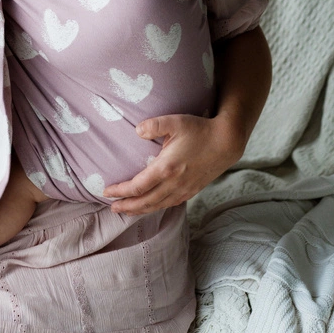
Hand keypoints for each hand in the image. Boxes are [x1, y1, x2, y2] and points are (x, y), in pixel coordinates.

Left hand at [103, 113, 243, 214]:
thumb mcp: (175, 121)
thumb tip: (136, 131)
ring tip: (127, 210)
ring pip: (157, 206)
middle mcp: (174, 183)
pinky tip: (151, 206)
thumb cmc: (200, 129)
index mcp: (166, 168)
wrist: (226, 142)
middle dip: (127, 207)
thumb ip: (153, 125)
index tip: (107, 192)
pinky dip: (156, 208)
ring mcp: (184, 189)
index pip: (138, 186)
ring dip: (140, 210)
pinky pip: (170, 204)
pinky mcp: (192, 190)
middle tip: (112, 208)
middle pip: (145, 202)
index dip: (121, 192)